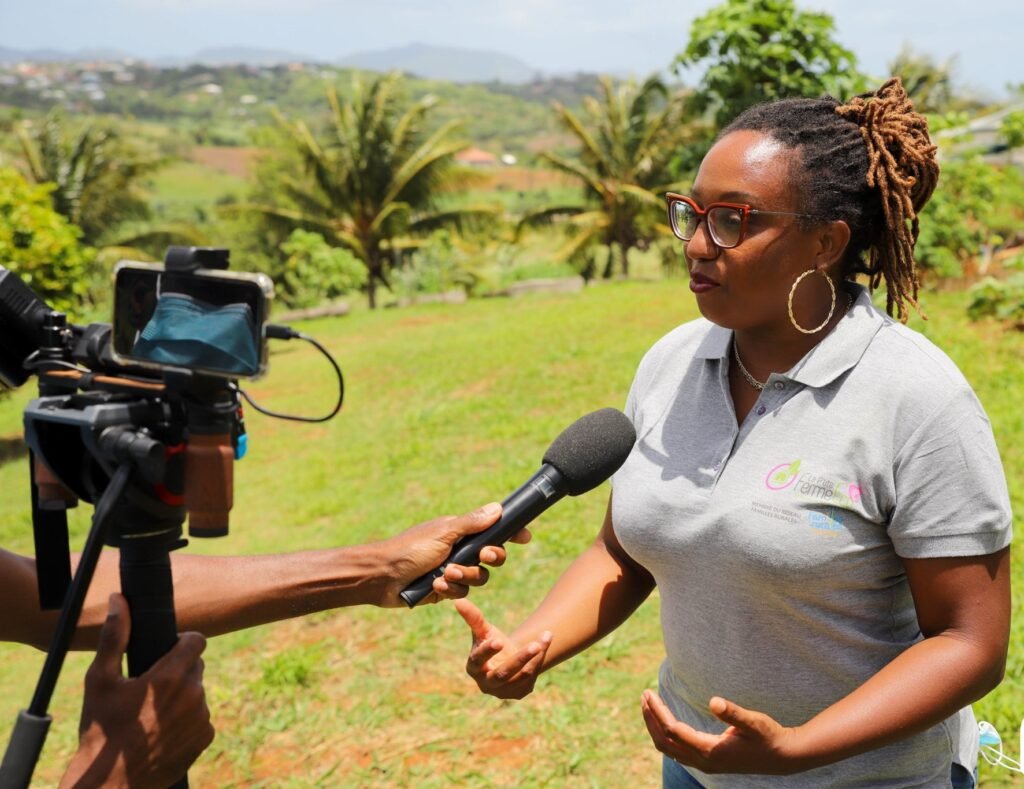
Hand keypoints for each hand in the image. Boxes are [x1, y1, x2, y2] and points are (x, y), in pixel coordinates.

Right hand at [60, 594, 214, 788]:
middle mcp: (194, 694)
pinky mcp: (205, 738)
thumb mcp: (100, 681)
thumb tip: (119, 600)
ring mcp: (202, 717)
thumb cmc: (101, 731)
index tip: (166, 652)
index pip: (197, 640)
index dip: (182, 643)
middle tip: (151, 688)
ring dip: (183, 696)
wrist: (110, 783)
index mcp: (171, 675)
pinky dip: (187, 720)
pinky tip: (162, 731)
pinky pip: (201, 718)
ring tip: (152, 714)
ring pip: (198, 692)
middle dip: (179, 671)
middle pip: (196, 666)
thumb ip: (115, 636)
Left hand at [374, 502, 531, 606]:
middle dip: (489, 558)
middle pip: (493, 557)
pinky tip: (435, 585)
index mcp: (461, 532)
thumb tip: (498, 508)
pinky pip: (462, 592)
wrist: (383, 576)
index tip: (524, 537)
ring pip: (480, 578)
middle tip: (481, 556)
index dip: (511, 533)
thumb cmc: (410, 548)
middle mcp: (460, 550)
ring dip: (465, 576)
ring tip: (444, 573)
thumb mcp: (444, 533)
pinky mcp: (445, 589)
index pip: (493, 530)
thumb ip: (472, 523)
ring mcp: (454, 570)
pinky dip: (450, 589)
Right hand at [454, 598, 550, 699]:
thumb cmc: (492, 641)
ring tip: (546, 636)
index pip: (478, 660)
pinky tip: (544, 644)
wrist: (508, 658)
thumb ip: (473, 617)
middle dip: (520, 658)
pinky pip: (531, 678)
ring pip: (521, 675)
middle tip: (534, 644)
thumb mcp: (483, 630)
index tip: (498, 640)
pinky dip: (539, 660)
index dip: (487, 651)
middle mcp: (486, 684)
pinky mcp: (519, 693)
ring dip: (535, 657)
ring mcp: (503, 691)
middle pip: (503, 673)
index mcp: (473, 667)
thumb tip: (459, 600)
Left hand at [641, 690, 802, 775]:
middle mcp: (703, 761)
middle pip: (664, 742)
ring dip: (654, 727)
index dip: (658, 711)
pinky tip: (665, 721)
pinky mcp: (707, 762)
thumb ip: (733, 712)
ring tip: (648, 705)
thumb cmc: (768, 736)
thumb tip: (713, 701)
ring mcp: (705, 764)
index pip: (672, 731)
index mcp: (710, 751)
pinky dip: (665, 735)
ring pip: (668, 749)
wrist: (782, 757)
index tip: (649, 692)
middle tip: (644, 695)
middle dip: (650, 719)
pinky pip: (677, 751)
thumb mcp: (753, 721)